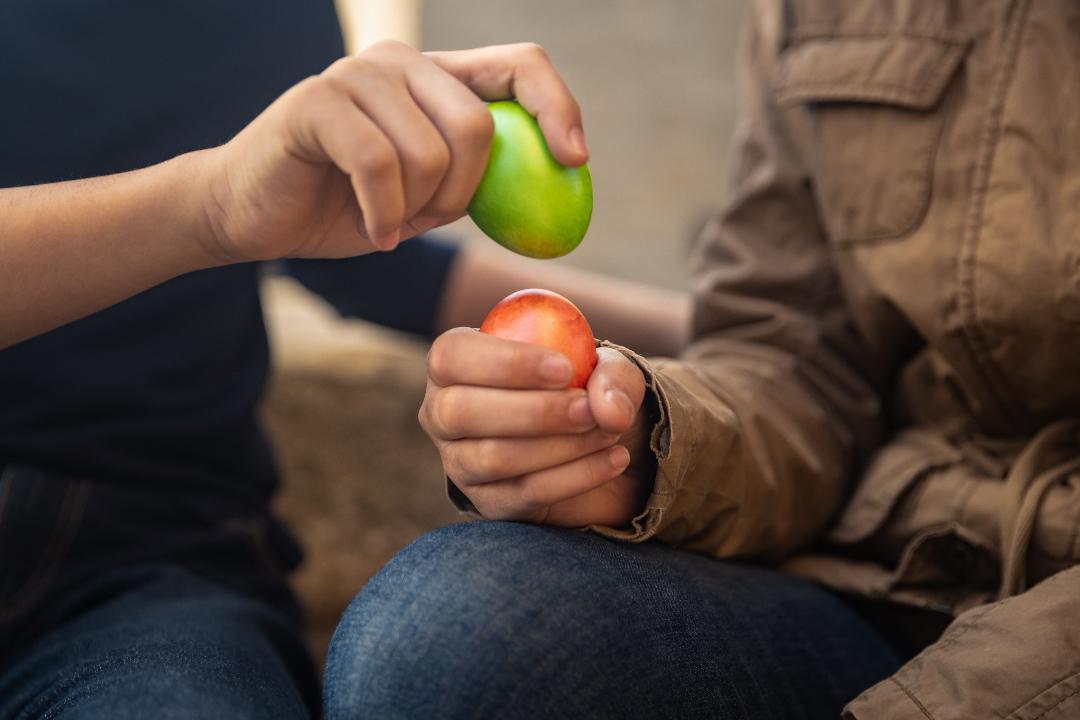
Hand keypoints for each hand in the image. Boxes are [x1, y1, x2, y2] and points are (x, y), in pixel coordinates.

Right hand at [200, 41, 586, 262]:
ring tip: (390, 223)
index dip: (558, 105)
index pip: (520, 63)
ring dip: (418, 211)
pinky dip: (384, 215)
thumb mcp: (427, 198)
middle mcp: (400, 62)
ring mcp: (356, 75)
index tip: (574, 160)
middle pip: (477, 124)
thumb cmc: (347, 209)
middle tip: (431, 221)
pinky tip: (374, 231)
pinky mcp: (316, 102)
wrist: (253, 215)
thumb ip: (477, 179)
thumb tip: (558, 177)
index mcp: (436, 76)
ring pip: (430, 151)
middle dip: (463, 194)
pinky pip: (379, 165)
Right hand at [419, 328, 651, 527]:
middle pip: (460, 412)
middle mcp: (443, 413)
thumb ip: (611, 377)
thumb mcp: (605, 367)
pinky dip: (577, 476)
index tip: (564, 369)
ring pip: (492, 458)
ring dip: (560, 445)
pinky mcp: (489, 503)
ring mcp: (460, 463)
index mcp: (454, 362)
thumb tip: (609, 411)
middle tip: (587, 409)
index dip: (505, 362)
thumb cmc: (583, 385)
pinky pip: (525, 493)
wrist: (596, 442)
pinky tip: (614, 459)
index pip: (452, 355)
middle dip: (533, 411)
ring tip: (608, 432)